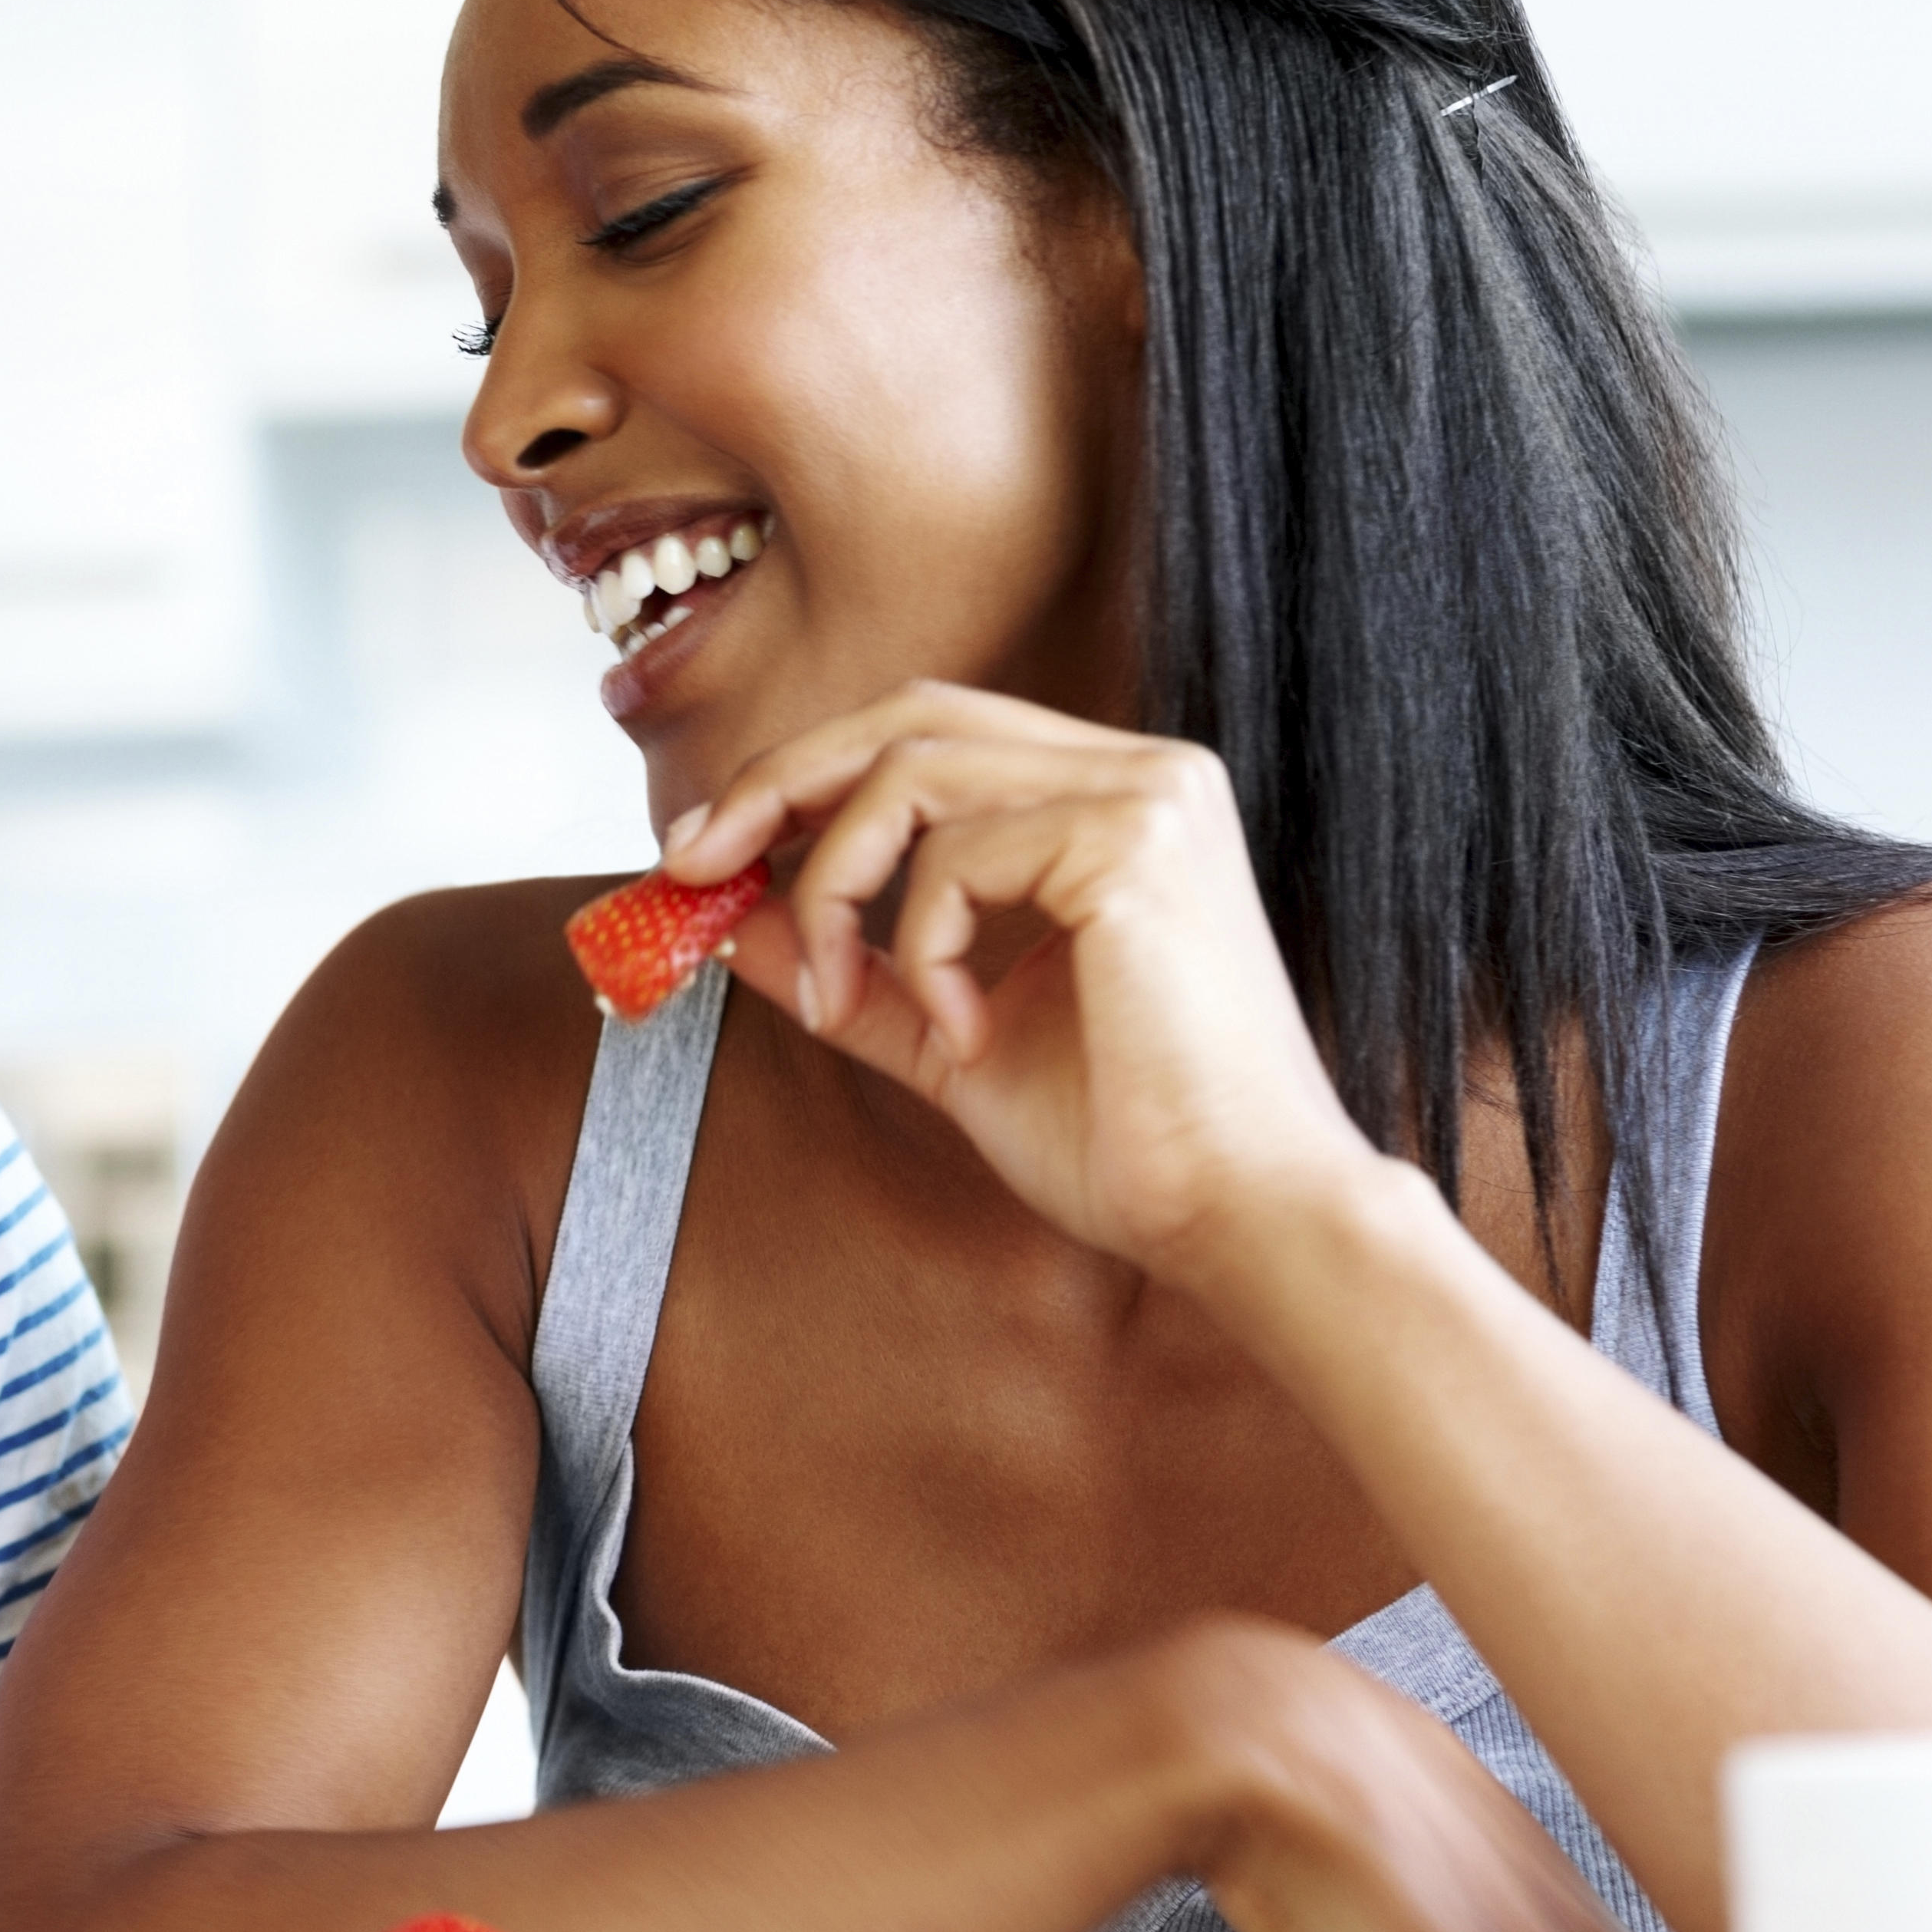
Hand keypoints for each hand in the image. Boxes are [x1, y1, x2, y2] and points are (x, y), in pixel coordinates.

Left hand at [664, 681, 1375, 1276]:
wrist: (1241, 1216)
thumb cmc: (1128, 1143)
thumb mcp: (946, 1038)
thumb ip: (850, 968)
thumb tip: (727, 914)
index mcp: (1111, 801)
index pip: (928, 730)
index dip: (804, 773)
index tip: (705, 848)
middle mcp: (1141, 773)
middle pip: (909, 715)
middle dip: (778, 784)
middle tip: (690, 866)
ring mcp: (1148, 795)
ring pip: (910, 775)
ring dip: (836, 893)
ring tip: (844, 1002)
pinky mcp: (1136, 842)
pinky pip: (956, 857)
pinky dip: (922, 950)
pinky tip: (968, 1037)